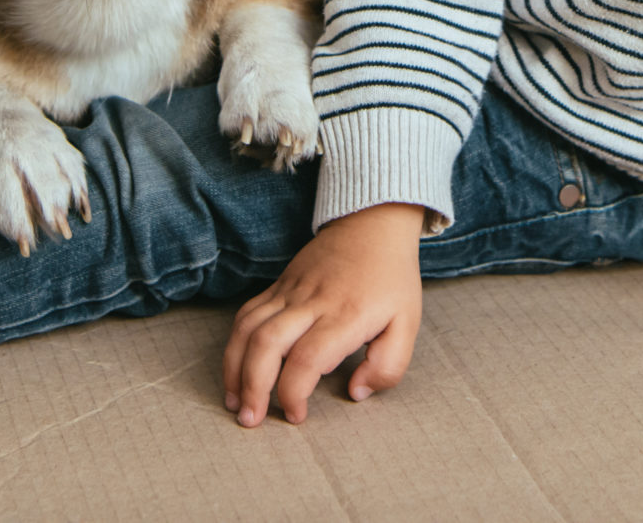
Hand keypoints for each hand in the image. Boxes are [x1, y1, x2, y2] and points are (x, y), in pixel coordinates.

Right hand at [222, 202, 424, 426]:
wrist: (372, 224)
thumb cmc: (391, 278)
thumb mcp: (407, 323)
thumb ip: (388, 366)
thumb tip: (355, 392)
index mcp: (345, 315)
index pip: (308, 358)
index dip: (294, 392)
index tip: (296, 415)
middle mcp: (311, 303)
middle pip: (267, 344)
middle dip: (253, 387)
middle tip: (251, 420)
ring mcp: (289, 291)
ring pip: (248, 328)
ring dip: (235, 368)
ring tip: (235, 401)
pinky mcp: (278, 285)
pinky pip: (246, 314)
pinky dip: (234, 344)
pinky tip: (236, 369)